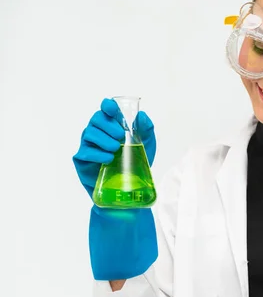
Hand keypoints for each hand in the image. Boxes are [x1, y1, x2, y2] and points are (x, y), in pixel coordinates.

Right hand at [72, 98, 157, 280]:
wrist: (129, 190)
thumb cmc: (136, 164)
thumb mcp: (147, 146)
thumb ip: (147, 130)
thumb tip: (141, 116)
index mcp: (111, 127)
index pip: (105, 110)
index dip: (107, 106)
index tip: (111, 107)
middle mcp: (97, 133)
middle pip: (95, 119)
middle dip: (107, 125)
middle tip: (120, 136)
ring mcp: (87, 147)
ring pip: (88, 134)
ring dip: (103, 139)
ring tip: (116, 149)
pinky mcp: (81, 161)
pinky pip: (84, 153)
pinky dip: (96, 154)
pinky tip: (108, 158)